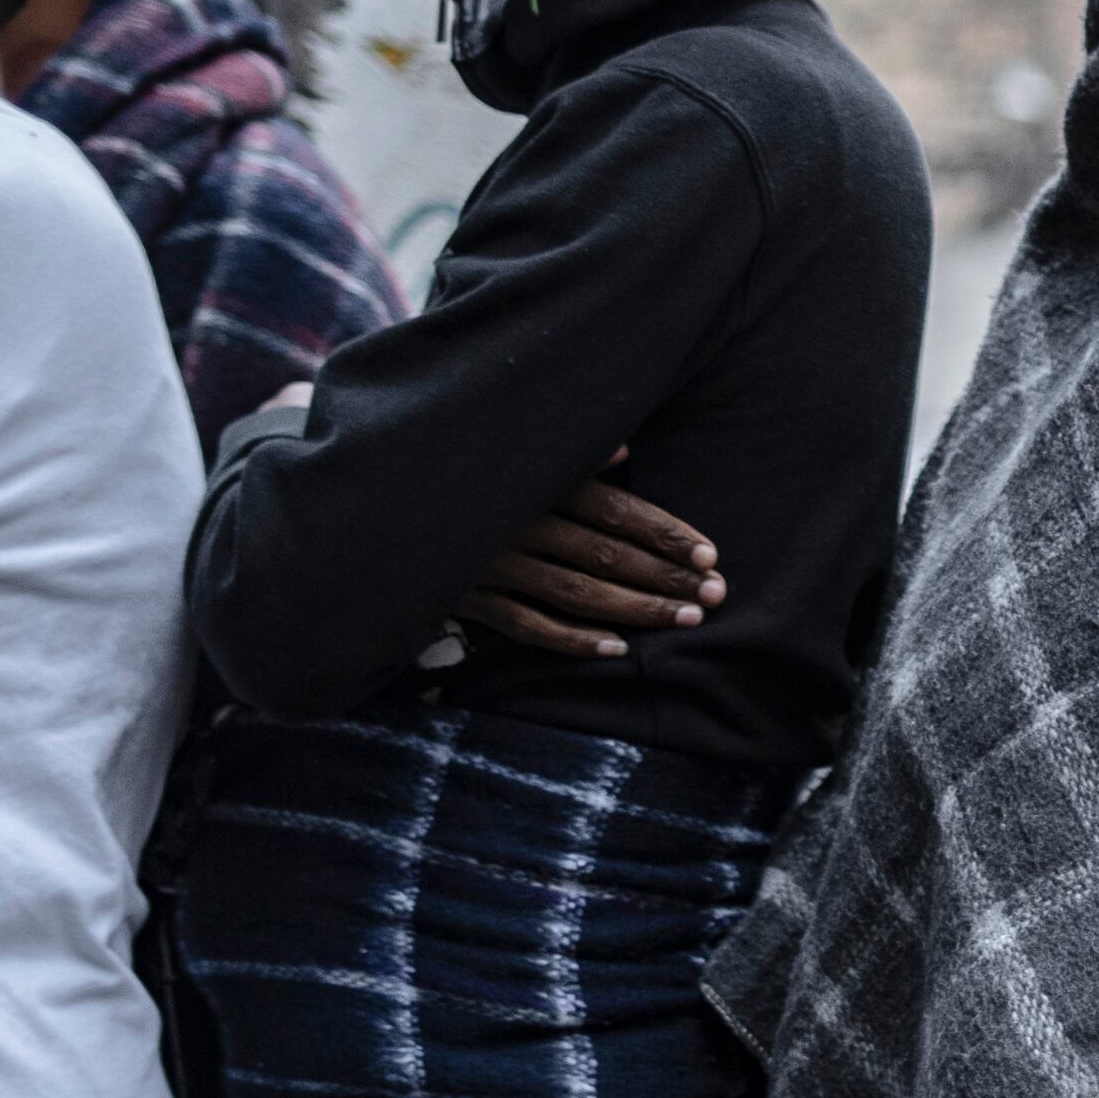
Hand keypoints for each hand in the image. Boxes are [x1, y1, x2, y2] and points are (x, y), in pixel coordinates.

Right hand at [453, 456, 723, 659]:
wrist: (385, 505)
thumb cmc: (470, 474)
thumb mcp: (517, 454)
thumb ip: (574, 455)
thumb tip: (627, 448)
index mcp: (536, 482)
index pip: (614, 510)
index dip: (664, 533)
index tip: (708, 555)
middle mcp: (517, 523)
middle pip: (605, 555)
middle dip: (664, 576)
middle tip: (714, 594)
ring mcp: (492, 564)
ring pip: (576, 594)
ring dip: (635, 609)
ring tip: (686, 618)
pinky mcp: (469, 598)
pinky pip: (528, 627)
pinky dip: (573, 641)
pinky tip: (617, 649)